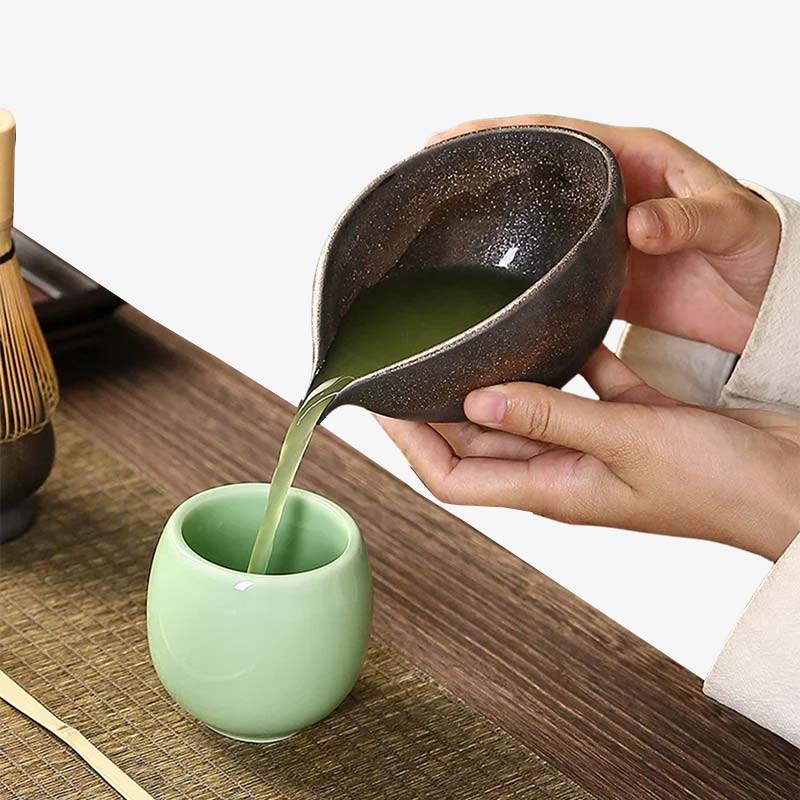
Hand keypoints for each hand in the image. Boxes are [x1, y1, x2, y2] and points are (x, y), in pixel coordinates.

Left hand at [378, 348, 799, 560]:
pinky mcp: (628, 419)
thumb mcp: (626, 442)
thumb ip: (551, 418)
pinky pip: (582, 386)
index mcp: (552, 488)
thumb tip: (477, 399)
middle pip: (477, 440)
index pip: (452, 477)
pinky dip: (564, 361)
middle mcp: (562, 470)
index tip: (382, 403)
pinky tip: (553, 327)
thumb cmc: (720, 482)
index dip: (410, 445)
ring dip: (494, 382)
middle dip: (437, 406)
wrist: (791, 483)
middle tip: (410, 361)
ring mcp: (594, 444)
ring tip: (465, 341)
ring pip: (524, 410)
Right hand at [429, 115, 780, 353]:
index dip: (504, 129)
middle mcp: (613, 193)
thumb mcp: (733, 222)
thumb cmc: (761, 251)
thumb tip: (638, 222)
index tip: (453, 136)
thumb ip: (689, 218)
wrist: (767, 308)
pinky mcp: (603, 276)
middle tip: (431, 173)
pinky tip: (490, 279)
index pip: (559, 133)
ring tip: (445, 223)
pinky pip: (554, 268)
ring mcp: (603, 235)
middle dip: (485, 168)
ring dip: (495, 220)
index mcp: (638, 160)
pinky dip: (521, 271)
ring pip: (537, 221)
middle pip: (536, 173)